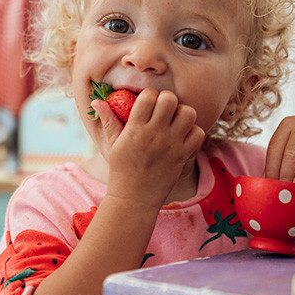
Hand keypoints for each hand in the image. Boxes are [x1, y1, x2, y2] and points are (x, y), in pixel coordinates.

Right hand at [92, 88, 204, 207]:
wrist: (134, 199)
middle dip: (168, 100)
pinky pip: (198, 133)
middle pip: (170, 99)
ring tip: (176, 123)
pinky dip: (194, 132)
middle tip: (164, 112)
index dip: (150, 95)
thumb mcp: (113, 144)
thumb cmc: (121, 170)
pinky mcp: (183, 156)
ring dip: (183, 115)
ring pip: (188, 113)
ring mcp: (171, 144)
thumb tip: (95, 101)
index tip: (148, 104)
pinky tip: (184, 137)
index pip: (149, 95)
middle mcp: (154, 133)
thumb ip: (108, 120)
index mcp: (135, 128)